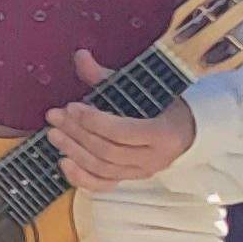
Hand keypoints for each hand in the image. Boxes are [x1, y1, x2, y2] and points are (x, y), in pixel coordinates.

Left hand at [47, 50, 195, 190]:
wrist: (188, 130)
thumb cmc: (163, 105)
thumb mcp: (140, 88)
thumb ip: (107, 76)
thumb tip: (79, 56)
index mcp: (163, 134)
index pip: (121, 133)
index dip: (93, 121)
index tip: (71, 107)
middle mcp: (155, 159)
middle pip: (107, 151)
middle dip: (77, 133)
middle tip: (55, 117)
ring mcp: (142, 172)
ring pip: (103, 169)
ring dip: (74, 151)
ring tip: (54, 134)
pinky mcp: (132, 180)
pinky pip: (104, 185)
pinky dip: (82, 178)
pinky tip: (64, 163)